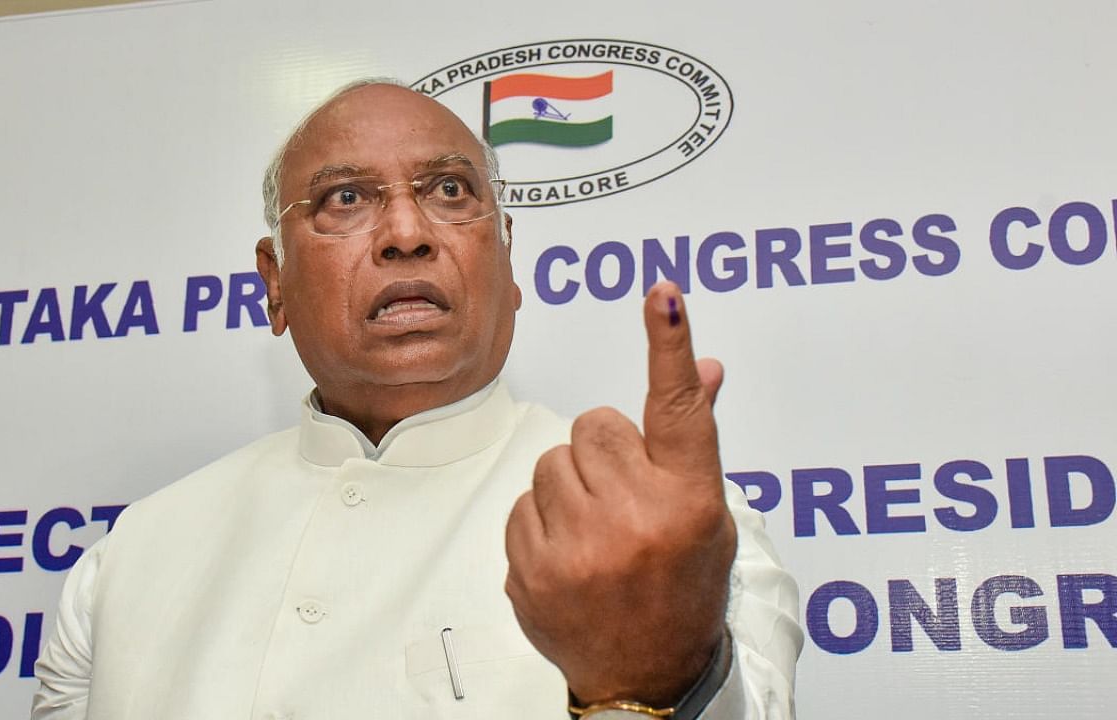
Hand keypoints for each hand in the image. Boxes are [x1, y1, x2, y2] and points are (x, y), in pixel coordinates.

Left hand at [505, 281, 735, 706]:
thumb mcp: (708, 514)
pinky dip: (542, 521)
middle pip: (594, 425)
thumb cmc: (683, 588)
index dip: (670, 345)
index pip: (679, 408)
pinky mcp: (532, 571)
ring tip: (597, 529)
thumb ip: (693, 441)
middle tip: (623, 494)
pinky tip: (571, 554)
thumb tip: (706, 368)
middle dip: (604, 450)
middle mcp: (636, 520)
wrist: (646, 676)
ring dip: (569, 485)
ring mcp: (579, 549)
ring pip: (550, 461)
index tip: (662, 296)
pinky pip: (522, 503)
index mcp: (690, 502)